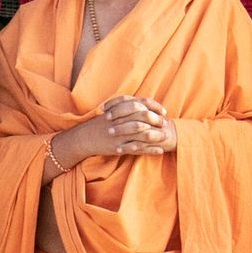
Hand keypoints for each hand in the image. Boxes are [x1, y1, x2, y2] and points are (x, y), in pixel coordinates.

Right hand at [54, 96, 171, 168]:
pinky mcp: (119, 147)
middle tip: (165, 123)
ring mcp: (119, 134)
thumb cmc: (101, 122)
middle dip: (156, 120)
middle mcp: (119, 119)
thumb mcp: (113, 109)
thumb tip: (148, 101)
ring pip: (142, 133)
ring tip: (166, 137)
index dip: (155, 106)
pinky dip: (150, 150)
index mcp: (119, 108)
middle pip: (143, 116)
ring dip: (156, 135)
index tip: (164, 111)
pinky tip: (159, 151)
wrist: (85, 137)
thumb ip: (129, 104)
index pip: (141, 103)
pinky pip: (137, 149)